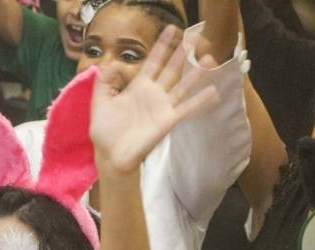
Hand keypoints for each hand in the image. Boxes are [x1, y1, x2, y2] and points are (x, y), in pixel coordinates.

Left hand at [90, 26, 219, 172]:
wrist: (109, 154)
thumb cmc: (104, 129)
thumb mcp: (100, 100)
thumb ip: (105, 80)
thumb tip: (112, 63)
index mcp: (138, 86)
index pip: (153, 61)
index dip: (162, 46)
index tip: (172, 30)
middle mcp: (154, 94)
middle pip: (171, 69)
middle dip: (182, 54)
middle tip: (195, 38)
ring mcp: (162, 107)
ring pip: (182, 86)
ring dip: (196, 74)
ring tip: (209, 59)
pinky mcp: (167, 121)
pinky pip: (187, 109)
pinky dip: (200, 101)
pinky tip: (214, 92)